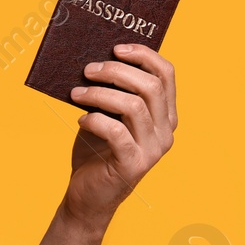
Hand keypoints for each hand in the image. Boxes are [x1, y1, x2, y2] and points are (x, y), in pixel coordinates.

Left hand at [65, 42, 176, 225]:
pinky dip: (95, 120)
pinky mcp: (133, 164)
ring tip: (77, 93)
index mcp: (165, 115)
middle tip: (88, 70)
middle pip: (150, 86)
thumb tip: (95, 60)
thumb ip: (113, 93)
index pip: (167, 75)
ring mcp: (153, 149)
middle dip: (116, 72)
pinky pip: (116, 132)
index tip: (115, 48)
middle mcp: (166, 131)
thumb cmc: (97, 151)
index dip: (144, 55)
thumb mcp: (109, 116)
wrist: (88, 196)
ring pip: (133, 106)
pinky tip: (81, 120)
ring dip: (100, 94)